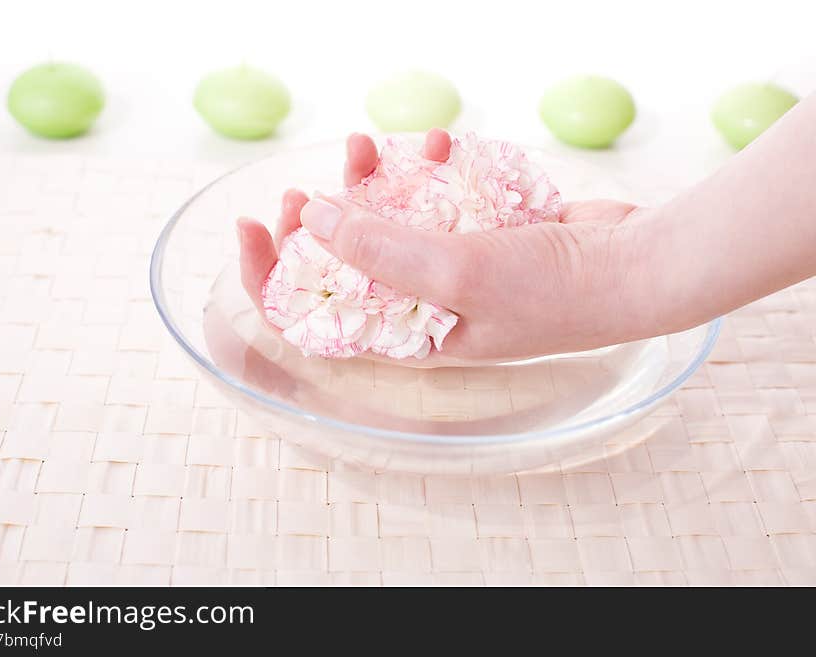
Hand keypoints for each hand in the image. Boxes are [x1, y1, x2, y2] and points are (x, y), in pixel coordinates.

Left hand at [240, 129, 658, 361]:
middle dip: (321, 219)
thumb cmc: (552, 293)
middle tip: (307, 187)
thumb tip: (311, 220)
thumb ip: (379, 249)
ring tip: (364, 145)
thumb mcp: (454, 274)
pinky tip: (432, 144)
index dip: (275, 276)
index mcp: (408, 335)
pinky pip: (433, 195)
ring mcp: (450, 261)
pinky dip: (426, 169)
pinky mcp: (478, 226)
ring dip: (371, 181)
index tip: (253, 225)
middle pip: (346, 262)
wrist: (636, 265)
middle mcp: (422, 303)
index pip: (319, 317)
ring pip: (388, 219)